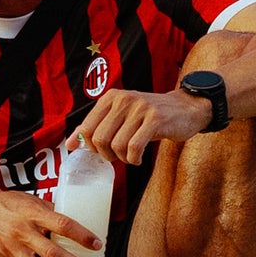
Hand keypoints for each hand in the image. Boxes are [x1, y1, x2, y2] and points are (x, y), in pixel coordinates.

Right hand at [0, 189, 102, 256]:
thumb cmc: (8, 204)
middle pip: (52, 254)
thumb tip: (77, 223)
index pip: (62, 225)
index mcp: (32, 214)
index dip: (81, 235)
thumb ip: (52, 212)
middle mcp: (22, 234)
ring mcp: (13, 251)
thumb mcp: (31, 200)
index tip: (97, 244)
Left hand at [67, 86, 209, 164]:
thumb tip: (69, 144)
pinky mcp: (155, 119)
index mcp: (111, 97)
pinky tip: (139, 157)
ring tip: (131, 155)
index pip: (86, 128)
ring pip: (117, 145)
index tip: (100, 151)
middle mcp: (123, 99)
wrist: (185, 108)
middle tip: (118, 155)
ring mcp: (140, 108)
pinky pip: (134, 147)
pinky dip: (134, 159)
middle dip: (107, 154)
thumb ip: (96, 127)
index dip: (90, 146)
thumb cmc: (149, 116)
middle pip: (100, 139)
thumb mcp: (121, 116)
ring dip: (123, 158)